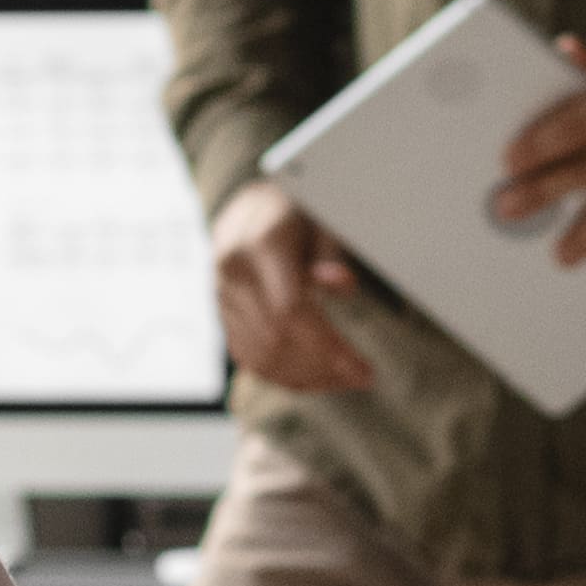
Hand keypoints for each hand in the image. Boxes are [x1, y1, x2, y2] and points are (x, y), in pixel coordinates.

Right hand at [206, 174, 377, 398]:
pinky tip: (315, 378)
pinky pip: (250, 358)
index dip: (328, 347)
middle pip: (277, 340)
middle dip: (324, 367)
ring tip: (344, 379)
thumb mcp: (322, 217)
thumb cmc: (297, 208)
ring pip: (263, 357)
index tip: (361, 369)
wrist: (252, 206)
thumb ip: (330, 251)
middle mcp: (234, 272)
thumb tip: (343, 284)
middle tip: (362, 376)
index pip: (290, 311)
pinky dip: (284, 376)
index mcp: (259, 243)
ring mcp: (223, 297)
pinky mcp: (223, 315)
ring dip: (307, 377)